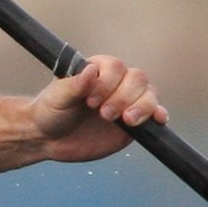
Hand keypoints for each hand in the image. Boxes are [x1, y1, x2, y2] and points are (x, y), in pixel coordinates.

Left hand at [27, 54, 166, 162]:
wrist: (49, 139)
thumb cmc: (50, 112)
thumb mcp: (56, 98)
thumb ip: (74, 85)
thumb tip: (91, 70)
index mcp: (98, 70)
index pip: (116, 67)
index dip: (107, 83)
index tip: (90, 101)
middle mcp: (117, 83)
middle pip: (138, 79)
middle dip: (123, 97)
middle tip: (104, 114)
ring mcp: (127, 102)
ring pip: (149, 95)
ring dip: (142, 107)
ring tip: (126, 121)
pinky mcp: (133, 123)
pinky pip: (153, 114)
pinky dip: (158, 115)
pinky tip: (158, 119)